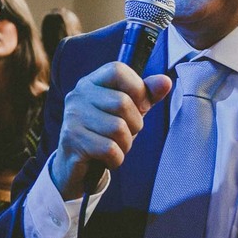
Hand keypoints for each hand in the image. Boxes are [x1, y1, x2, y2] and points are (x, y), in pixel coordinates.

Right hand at [50, 61, 172, 198]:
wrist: (75, 167)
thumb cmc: (105, 135)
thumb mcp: (128, 112)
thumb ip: (146, 95)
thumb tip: (165, 81)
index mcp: (91, 83)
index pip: (117, 70)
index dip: (137, 88)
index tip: (139, 107)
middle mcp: (78, 95)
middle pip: (122, 102)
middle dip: (134, 125)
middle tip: (123, 134)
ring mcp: (72, 117)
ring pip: (118, 128)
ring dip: (125, 145)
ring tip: (113, 147)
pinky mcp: (72, 140)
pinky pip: (110, 149)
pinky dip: (116, 159)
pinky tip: (106, 159)